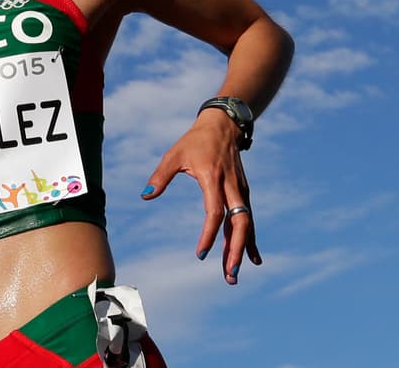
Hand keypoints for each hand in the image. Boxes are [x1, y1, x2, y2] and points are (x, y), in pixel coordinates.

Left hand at [140, 109, 261, 284]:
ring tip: (233, 274)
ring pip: (246, 223)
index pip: (214, 211)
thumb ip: (160, 176)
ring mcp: (241, 190)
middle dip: (235, 249)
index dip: (209, 233)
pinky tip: (253, 259)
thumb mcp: (174, 154)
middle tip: (229, 274)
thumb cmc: (195, 140)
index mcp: (212, 177)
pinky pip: (248, 219)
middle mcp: (231, 186)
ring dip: (242, 249)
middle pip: (239, 222)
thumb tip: (145, 196)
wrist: (223, 124)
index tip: (201, 254)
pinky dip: (250, 239)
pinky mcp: (244, 192)